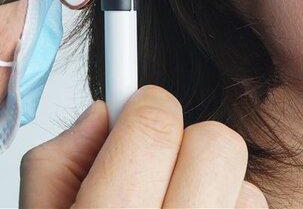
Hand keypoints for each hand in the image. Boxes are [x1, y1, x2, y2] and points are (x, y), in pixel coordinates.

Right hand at [19, 85, 267, 207]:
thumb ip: (56, 161)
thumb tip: (106, 112)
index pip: (153, 127)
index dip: (146, 104)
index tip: (140, 107)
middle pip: (217, 144)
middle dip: (187, 138)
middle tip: (160, 158)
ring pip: (245, 181)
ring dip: (212, 185)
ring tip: (175, 208)